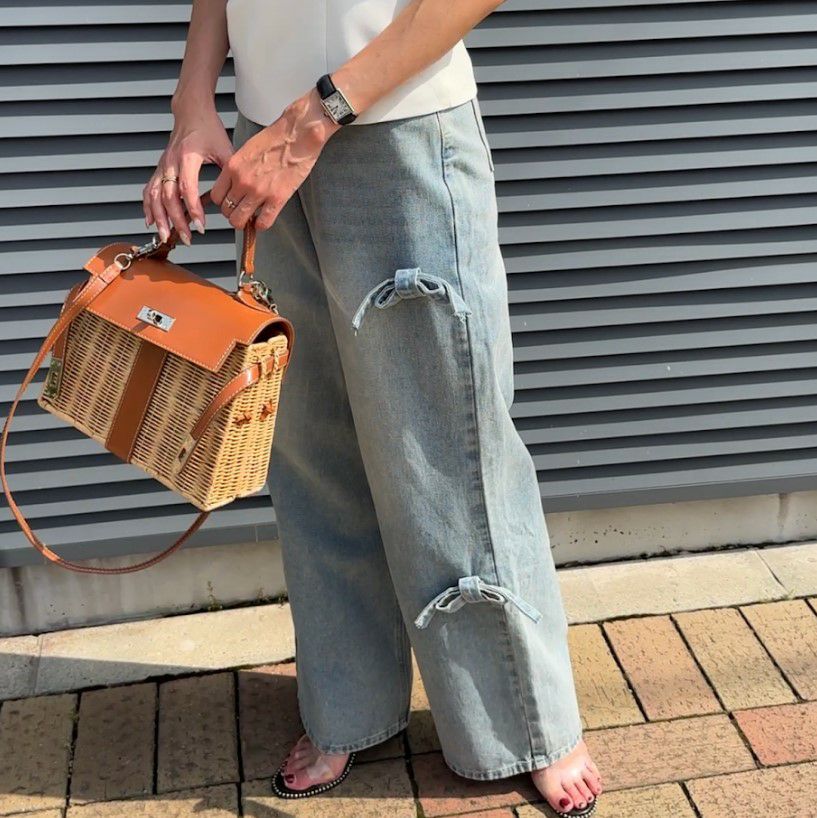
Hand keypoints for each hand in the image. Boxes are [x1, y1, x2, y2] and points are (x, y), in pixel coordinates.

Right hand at [143, 106, 233, 245]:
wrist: (191, 112)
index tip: (201, 226)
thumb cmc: (208, 129)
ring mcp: (162, 166)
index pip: (187, 189)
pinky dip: (148, 207)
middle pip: (168, 197)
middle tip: (187, 238)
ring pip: (154, 196)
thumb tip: (240, 196)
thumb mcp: (225, 148)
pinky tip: (151, 221)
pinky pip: (149, 190)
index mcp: (187, 158)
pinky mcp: (159, 169)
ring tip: (165, 236)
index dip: (193, 209)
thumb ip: (230, 172)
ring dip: (159, 218)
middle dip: (177, 221)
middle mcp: (171, 162)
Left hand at [210, 87, 339, 230]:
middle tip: (241, 212)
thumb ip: (238, 168)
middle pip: (226, 210)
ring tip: (251, 219)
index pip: (216, 196)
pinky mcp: (277, 199)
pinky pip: (263, 222)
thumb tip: (237, 183)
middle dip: (232, 214)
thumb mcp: (247, 150)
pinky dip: (262, 225)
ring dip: (245, 222)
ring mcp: (259, 191)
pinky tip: (264, 220)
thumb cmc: (276, 138)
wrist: (297, 134)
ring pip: (240, 220)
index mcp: (233, 167)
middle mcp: (242, 181)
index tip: (230, 203)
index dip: (223, 202)